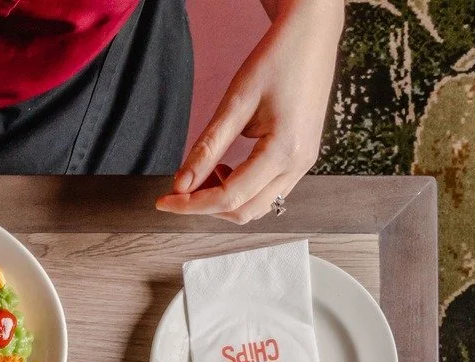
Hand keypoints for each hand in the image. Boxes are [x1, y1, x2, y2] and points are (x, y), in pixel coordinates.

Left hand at [155, 0, 343, 222]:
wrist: (311, 36)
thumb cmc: (277, 60)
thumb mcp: (236, 102)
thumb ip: (208, 148)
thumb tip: (180, 185)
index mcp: (286, 150)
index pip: (230, 197)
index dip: (191, 205)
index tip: (163, 201)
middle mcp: (300, 163)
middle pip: (245, 211)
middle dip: (207, 206)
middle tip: (182, 186)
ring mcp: (304, 163)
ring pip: (258, 206)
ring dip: (225, 200)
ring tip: (206, 171)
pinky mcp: (301, 158)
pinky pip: (268, 190)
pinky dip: (242, 190)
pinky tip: (226, 167)